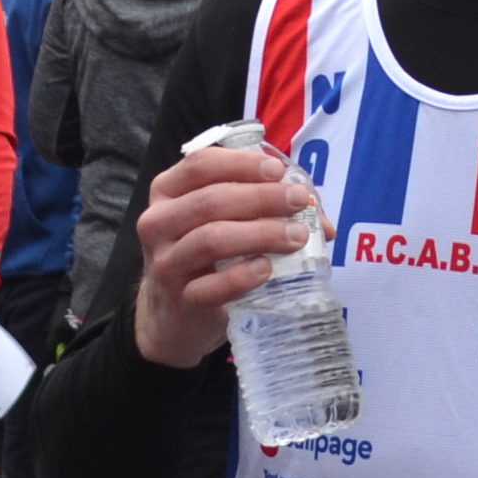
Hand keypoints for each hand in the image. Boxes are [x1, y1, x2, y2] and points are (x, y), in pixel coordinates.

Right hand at [131, 144, 319, 369]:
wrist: (176, 313)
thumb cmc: (208, 255)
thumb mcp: (223, 220)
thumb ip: (263, 205)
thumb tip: (319, 216)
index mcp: (168, 191)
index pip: (201, 165)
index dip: (242, 164)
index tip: (279, 171)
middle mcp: (158, 222)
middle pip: (210, 201)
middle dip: (261, 198)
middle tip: (299, 201)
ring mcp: (166, 263)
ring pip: (211, 239)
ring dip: (260, 234)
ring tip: (296, 236)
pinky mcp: (180, 300)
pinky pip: (211, 287)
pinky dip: (242, 276)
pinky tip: (267, 269)